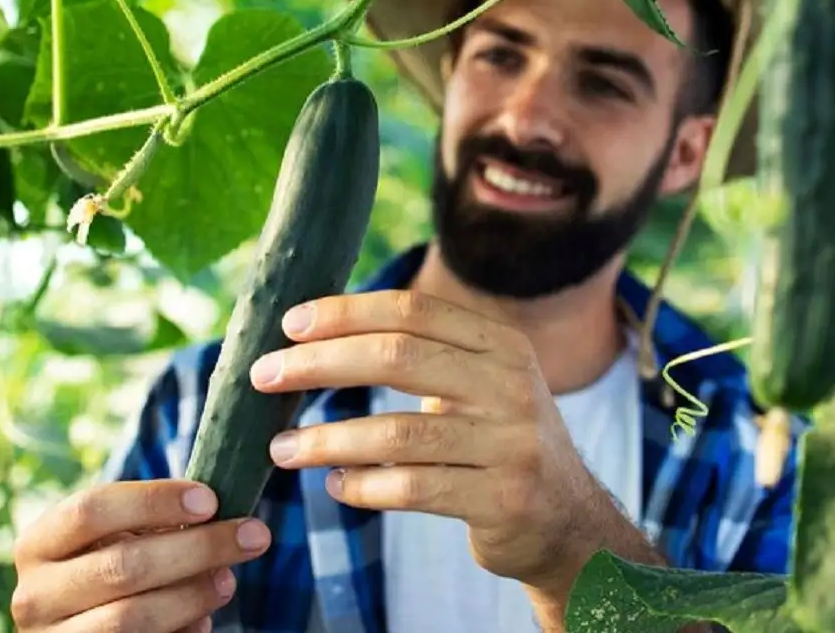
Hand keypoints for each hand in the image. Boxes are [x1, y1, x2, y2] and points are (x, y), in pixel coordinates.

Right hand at [9, 479, 272, 632]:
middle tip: (252, 535)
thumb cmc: (108, 568)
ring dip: (192, 596)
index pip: (91, 510)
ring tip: (228, 579)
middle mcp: (34, 595)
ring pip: (131, 617)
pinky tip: (203, 618)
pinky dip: (181, 631)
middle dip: (198, 548)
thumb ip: (148, 523)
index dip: (154, 501)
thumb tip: (216, 509)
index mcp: (38, 544)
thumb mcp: (113, 540)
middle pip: (122, 566)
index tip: (210, 500)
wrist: (76, 628)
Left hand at [249, 289, 618, 594]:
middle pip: (398, 357)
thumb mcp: (483, 384)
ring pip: (397, 433)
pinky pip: (413, 489)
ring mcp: (512, 444)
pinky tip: (337, 486)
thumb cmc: (499, 444)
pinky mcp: (503, 500)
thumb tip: (319, 333)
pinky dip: (363, 486)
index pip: (412, 311)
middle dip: (320, 364)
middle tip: (265, 376)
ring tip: (283, 449)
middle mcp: (512, 386)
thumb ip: (423, 353)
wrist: (569, 523)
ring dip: (327, 440)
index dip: (346, 313)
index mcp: (501, 345)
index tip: (290, 325)